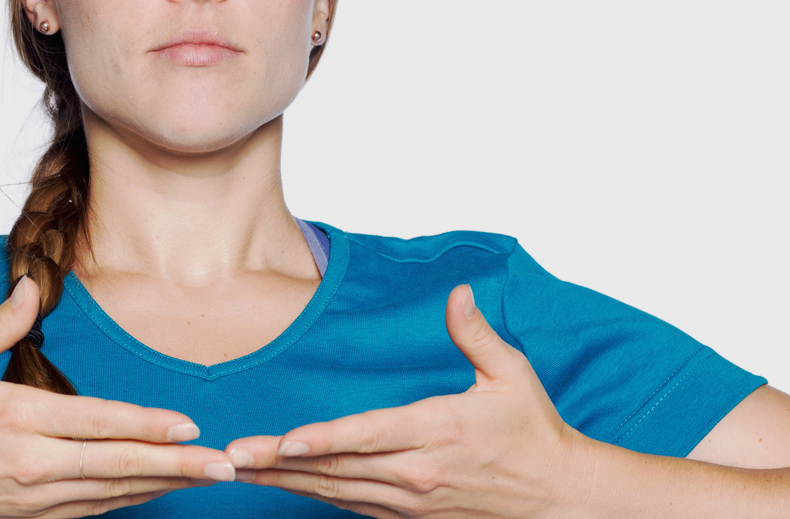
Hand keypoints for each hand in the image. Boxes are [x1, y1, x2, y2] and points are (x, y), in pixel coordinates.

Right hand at [0, 276, 236, 518]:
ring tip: (206, 477)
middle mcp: (30, 462)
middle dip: (177, 465)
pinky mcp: (25, 518)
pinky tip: (154, 490)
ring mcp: (30, 497)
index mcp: (16, 416)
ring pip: (110, 493)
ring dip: (161, 485)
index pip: (99, 423)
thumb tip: (32, 283)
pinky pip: (88, 511)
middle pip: (118, 465)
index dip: (149, 427)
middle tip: (225, 464)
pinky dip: (126, 501)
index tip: (191, 426)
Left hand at [223, 284, 585, 518]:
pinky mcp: (409, 517)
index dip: (323, 439)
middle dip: (277, 464)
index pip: (368, 436)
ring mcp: (410, 501)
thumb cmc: (534, 435)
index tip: (283, 440)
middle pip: (336, 469)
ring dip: (283, 482)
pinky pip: (350, 506)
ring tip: (237, 471)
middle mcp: (417, 472)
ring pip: (335, 492)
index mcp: (438, 430)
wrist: (560, 499)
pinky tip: (280, 485)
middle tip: (229, 456)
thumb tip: (457, 294)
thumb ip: (477, 336)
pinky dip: (313, 495)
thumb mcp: (513, 376)